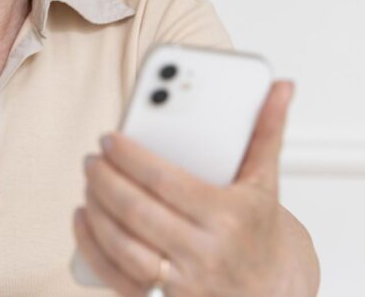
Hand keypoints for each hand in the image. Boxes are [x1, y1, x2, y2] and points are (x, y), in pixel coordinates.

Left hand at [73, 81, 319, 295]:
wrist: (274, 288)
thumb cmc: (259, 229)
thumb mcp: (265, 180)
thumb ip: (267, 130)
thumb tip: (280, 87)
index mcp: (228, 217)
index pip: (165, 182)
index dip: (130, 158)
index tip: (109, 139)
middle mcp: (205, 252)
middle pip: (138, 212)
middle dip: (105, 180)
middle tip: (92, 159)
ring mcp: (184, 282)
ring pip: (123, 246)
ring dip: (96, 210)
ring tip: (89, 184)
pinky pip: (117, 277)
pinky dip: (92, 246)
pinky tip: (84, 219)